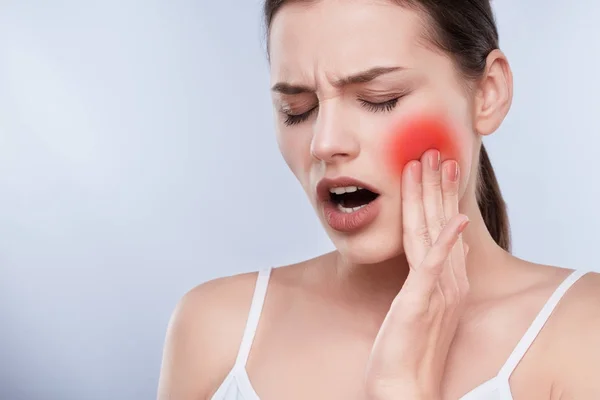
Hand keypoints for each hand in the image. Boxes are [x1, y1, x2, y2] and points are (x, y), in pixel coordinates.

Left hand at [365, 149, 469, 399]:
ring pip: (435, 233)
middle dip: (438, 185)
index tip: (436, 168)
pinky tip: (453, 221)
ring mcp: (438, 290)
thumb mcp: (416, 304)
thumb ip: (424, 277)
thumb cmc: (405, 346)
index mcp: (446, 279)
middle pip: (442, 223)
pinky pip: (433, 266)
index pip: (442, 228)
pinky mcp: (423, 301)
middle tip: (435, 152)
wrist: (402, 383)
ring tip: (432, 166)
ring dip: (435, 197)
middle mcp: (448, 280)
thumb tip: (428, 255)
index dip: (440, 196)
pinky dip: (444, 242)